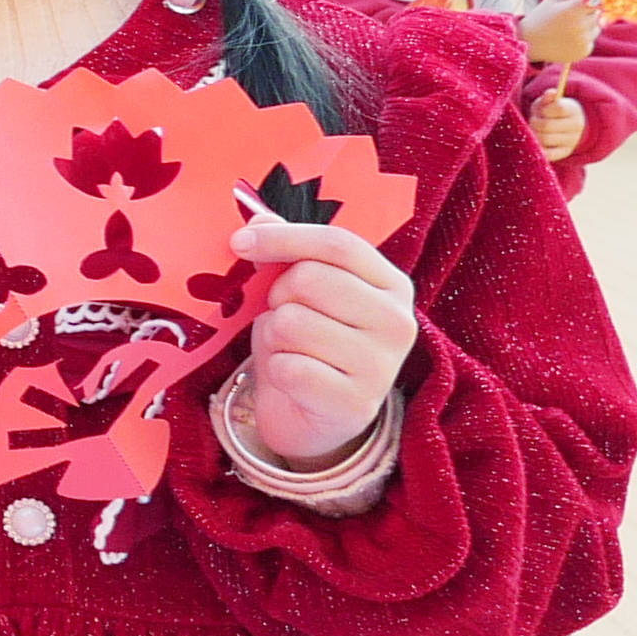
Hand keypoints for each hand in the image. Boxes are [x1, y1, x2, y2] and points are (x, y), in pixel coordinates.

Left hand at [233, 216, 418, 466]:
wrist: (317, 418)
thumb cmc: (309, 344)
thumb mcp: (302, 293)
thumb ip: (288, 253)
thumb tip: (258, 217)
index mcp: (392, 284)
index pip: (338, 244)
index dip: (284, 237)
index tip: (240, 242)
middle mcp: (397, 321)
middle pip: (309, 279)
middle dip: (279, 296)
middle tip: (285, 316)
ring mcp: (381, 365)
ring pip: (292, 322)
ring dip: (274, 336)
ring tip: (291, 349)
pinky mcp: (354, 403)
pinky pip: (288, 367)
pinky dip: (276, 370)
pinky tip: (293, 378)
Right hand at [516, 0, 601, 66]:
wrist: (528, 43)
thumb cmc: (540, 18)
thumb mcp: (553, 0)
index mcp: (572, 9)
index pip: (597, 0)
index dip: (593, 0)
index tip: (588, 1)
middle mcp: (580, 25)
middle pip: (597, 14)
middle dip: (587, 13)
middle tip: (570, 17)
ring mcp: (583, 40)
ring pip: (596, 28)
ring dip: (587, 27)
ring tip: (567, 29)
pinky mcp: (584, 51)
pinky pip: (591, 41)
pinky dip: (583, 40)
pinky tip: (567, 40)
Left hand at [532, 92, 585, 163]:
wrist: (567, 127)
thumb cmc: (552, 112)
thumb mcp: (549, 102)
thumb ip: (548, 98)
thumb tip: (551, 93)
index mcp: (573, 110)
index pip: (558, 108)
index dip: (544, 109)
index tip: (540, 110)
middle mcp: (576, 126)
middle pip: (547, 125)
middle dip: (535, 122)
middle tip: (533, 121)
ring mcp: (572, 140)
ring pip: (544, 139)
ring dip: (534, 134)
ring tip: (535, 130)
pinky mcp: (565, 152)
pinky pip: (550, 154)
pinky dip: (540, 150)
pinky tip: (536, 144)